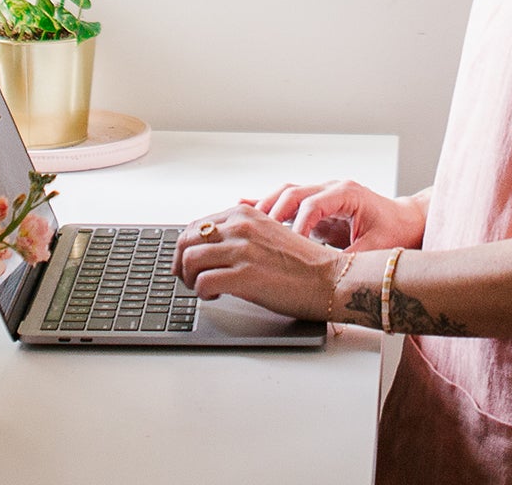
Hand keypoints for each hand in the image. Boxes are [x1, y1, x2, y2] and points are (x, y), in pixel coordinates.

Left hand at [172, 206, 347, 321]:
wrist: (330, 279)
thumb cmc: (302, 264)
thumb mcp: (268, 234)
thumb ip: (241, 234)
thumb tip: (209, 245)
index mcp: (245, 214)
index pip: (196, 225)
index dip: (185, 247)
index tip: (187, 262)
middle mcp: (241, 227)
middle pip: (186, 241)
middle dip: (181, 263)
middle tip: (187, 279)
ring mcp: (242, 250)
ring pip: (190, 261)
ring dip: (190, 279)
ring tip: (203, 289)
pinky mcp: (244, 276)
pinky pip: (203, 283)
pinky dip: (202, 293)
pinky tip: (215, 296)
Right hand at [246, 180, 424, 251]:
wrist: (406, 221)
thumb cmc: (395, 231)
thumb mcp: (376, 249)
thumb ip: (352, 259)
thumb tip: (330, 279)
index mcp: (347, 193)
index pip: (313, 205)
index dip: (297, 226)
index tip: (288, 248)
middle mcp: (332, 188)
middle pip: (293, 193)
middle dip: (272, 213)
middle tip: (256, 235)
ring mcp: (323, 193)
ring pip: (286, 194)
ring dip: (266, 208)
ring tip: (245, 224)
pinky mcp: (317, 205)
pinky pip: (288, 203)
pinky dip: (268, 207)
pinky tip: (246, 210)